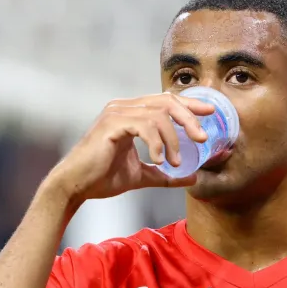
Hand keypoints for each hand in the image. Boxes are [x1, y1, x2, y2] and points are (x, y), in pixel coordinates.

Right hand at [45, 93, 212, 200]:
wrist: (76, 186)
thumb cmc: (102, 178)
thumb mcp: (142, 175)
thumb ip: (166, 175)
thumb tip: (192, 177)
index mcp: (131, 113)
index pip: (166, 101)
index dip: (190, 105)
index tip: (210, 112)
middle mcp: (123, 107)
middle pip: (167, 102)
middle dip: (189, 118)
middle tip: (202, 138)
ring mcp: (116, 112)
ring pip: (158, 114)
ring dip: (173, 139)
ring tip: (174, 161)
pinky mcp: (111, 124)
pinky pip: (144, 125)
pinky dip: (157, 143)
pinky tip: (159, 160)